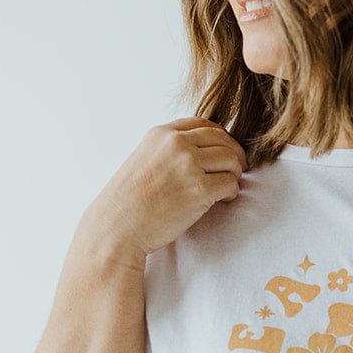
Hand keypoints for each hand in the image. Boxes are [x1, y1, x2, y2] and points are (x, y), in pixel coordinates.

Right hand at [84, 117, 245, 262]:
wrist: (116, 228)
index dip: (220, 138)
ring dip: (234, 174)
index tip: (223, 153)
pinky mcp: (199, 189)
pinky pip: (231, 184)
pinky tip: (223, 200)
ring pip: (231, 160)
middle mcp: (176, 144)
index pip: (204, 124)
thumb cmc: (128, 202)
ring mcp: (188, 165)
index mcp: (161, 134)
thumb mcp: (143, 159)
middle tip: (236, 170)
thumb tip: (202, 151)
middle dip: (234, 155)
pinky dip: (232, 193)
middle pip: (223, 139)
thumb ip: (169, 150)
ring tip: (225, 188)